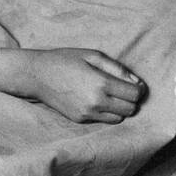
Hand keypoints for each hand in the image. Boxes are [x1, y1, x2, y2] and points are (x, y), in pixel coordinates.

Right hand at [24, 48, 145, 122]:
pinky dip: (107, 112)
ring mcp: (87, 113)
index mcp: (101, 83)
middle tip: (124, 89)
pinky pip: (104, 120)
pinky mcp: (80, 120)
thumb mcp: (93, 56)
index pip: (134, 95)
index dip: (138, 89)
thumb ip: (117, 69)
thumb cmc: (65, 60)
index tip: (134, 83)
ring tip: (111, 95)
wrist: (36, 75)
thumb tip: (137, 82)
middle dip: (131, 99)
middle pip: (130, 109)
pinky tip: (99, 100)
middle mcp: (96, 102)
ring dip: (120, 108)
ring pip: (119, 118)